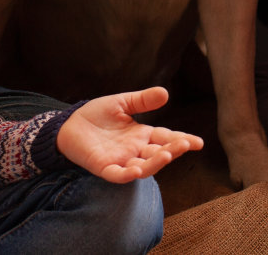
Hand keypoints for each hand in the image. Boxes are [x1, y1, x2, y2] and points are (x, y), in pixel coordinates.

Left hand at [57, 86, 203, 181]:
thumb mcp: (122, 103)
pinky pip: (118, 175)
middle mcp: (135, 150)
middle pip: (159, 152)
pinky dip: (127, 174)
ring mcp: (121, 160)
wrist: (69, 124)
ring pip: (143, 167)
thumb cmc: (96, 115)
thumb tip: (166, 93)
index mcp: (141, 135)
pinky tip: (136, 170)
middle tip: (186, 144)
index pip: (166, 138)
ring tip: (166, 154)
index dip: (182, 140)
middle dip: (173, 150)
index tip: (198, 142)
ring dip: (155, 163)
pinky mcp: (104, 167)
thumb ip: (143, 100)